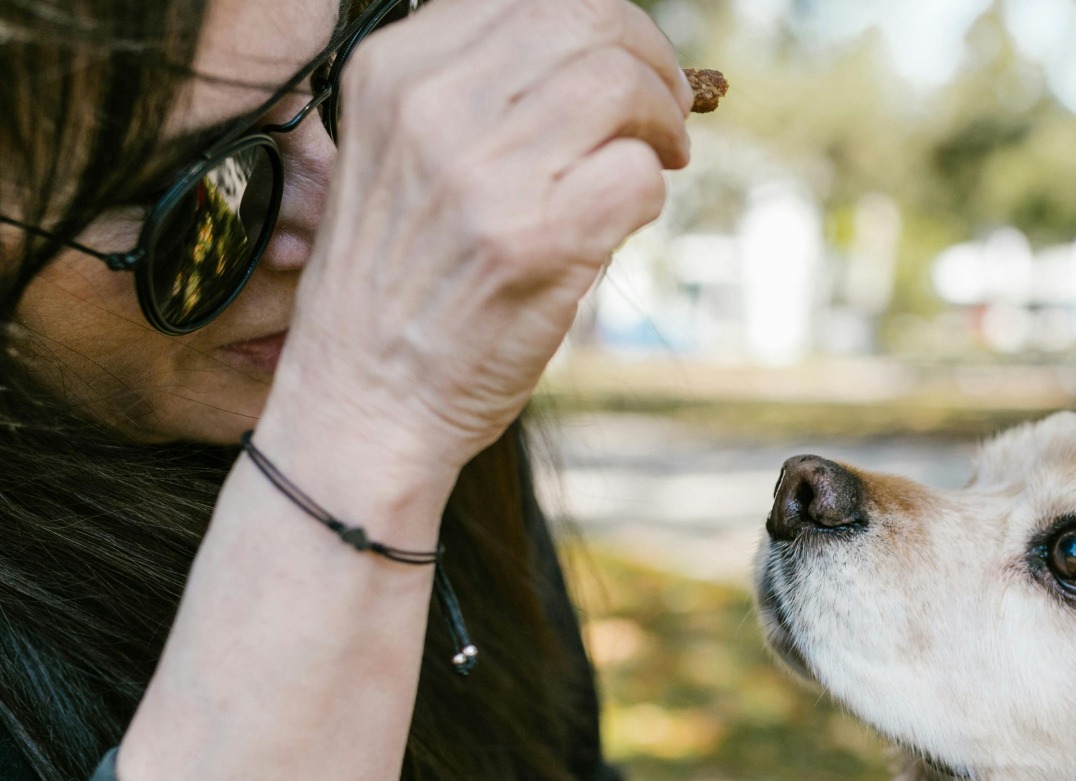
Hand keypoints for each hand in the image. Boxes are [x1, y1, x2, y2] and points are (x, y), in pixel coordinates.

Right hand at [273, 0, 691, 477]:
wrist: (361, 402)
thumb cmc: (398, 282)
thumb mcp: (401, 152)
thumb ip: (474, 91)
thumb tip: (596, 49)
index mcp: (394, 69)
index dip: (604, 24)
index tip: (629, 69)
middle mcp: (432, 107)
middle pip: (588, 21)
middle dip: (651, 62)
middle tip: (667, 113)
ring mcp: (483, 175)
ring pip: (621, 86)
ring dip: (664, 122)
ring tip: (660, 157)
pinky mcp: (535, 243)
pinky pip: (638, 176)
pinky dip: (652, 193)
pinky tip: (625, 219)